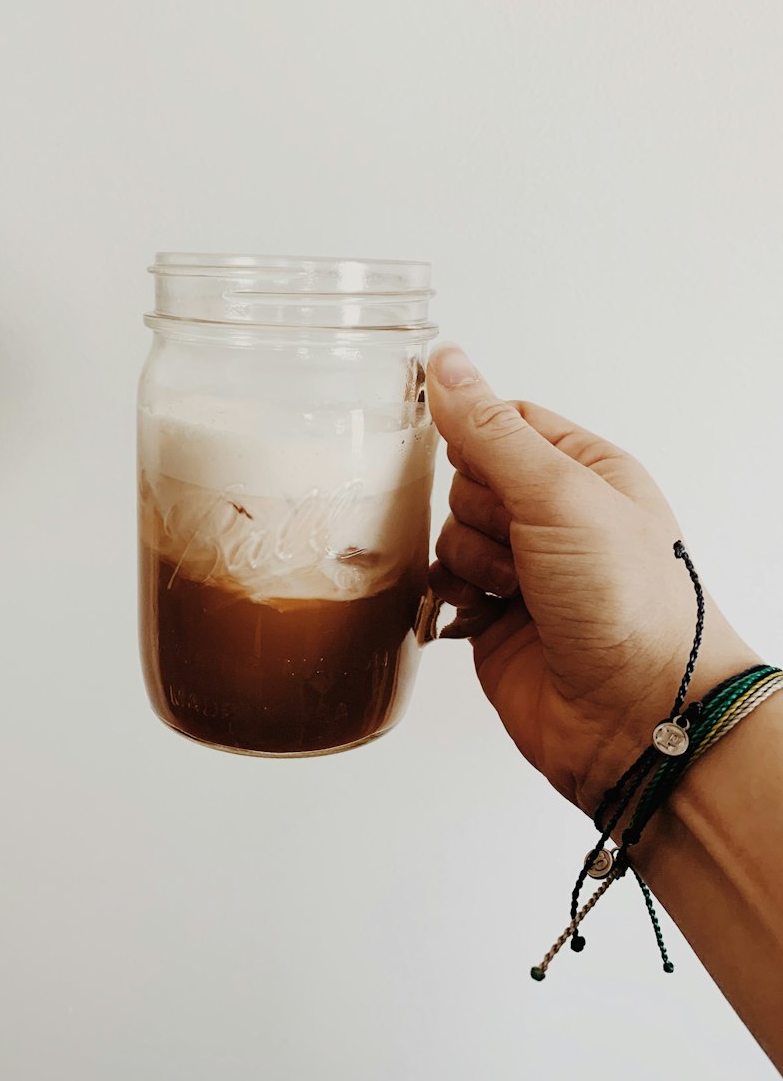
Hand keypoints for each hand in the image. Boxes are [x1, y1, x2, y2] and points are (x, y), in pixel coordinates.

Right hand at [425, 345, 754, 814]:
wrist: (635, 717)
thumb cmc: (630, 604)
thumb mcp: (560, 494)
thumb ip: (492, 431)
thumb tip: (447, 363)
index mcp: (586, 470)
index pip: (504, 420)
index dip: (476, 435)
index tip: (469, 457)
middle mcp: (554, 517)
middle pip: (467, 478)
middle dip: (480, 511)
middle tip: (522, 544)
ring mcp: (524, 569)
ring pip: (449, 532)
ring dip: (472, 560)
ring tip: (517, 591)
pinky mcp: (495, 619)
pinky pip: (444, 584)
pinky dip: (453, 596)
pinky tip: (484, 613)